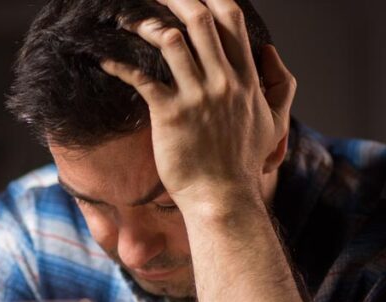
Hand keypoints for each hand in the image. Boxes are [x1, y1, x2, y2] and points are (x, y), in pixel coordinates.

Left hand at [101, 0, 295, 213]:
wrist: (222, 198)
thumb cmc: (243, 164)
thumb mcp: (274, 122)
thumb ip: (280, 85)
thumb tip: (269, 51)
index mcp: (246, 79)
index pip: (231, 20)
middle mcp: (224, 81)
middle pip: (200, 20)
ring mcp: (197, 97)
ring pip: (170, 41)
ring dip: (144, 24)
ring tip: (125, 19)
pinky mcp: (170, 115)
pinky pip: (141, 78)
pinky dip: (120, 64)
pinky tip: (105, 60)